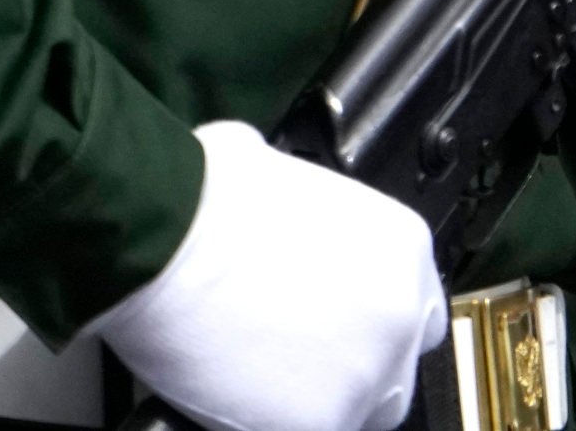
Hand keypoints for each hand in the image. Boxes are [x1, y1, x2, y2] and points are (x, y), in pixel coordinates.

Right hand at [87, 123, 444, 430]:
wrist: (161, 238)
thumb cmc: (205, 198)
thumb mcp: (281, 171)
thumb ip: (309, 207)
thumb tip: (281, 205)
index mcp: (401, 248)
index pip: (413, 306)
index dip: (370, 318)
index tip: (340, 322)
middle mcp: (397, 313)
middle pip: (396, 363)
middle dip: (352, 362)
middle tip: (301, 352)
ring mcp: (364, 372)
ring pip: (357, 408)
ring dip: (320, 396)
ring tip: (264, 370)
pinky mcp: (319, 420)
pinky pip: (311, 428)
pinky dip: (277, 417)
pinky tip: (242, 389)